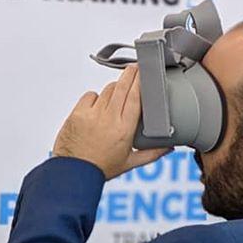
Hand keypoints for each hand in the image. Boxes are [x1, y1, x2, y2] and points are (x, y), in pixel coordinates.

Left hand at [53, 66, 169, 179]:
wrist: (73, 173)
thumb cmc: (100, 168)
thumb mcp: (129, 163)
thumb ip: (152, 154)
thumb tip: (169, 148)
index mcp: (125, 129)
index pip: (135, 97)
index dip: (140, 81)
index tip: (144, 72)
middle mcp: (109, 119)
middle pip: (122, 87)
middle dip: (130, 75)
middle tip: (134, 69)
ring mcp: (92, 115)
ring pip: (107, 90)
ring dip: (113, 90)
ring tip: (115, 97)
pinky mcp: (77, 113)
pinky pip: (90, 95)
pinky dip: (94, 98)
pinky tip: (97, 107)